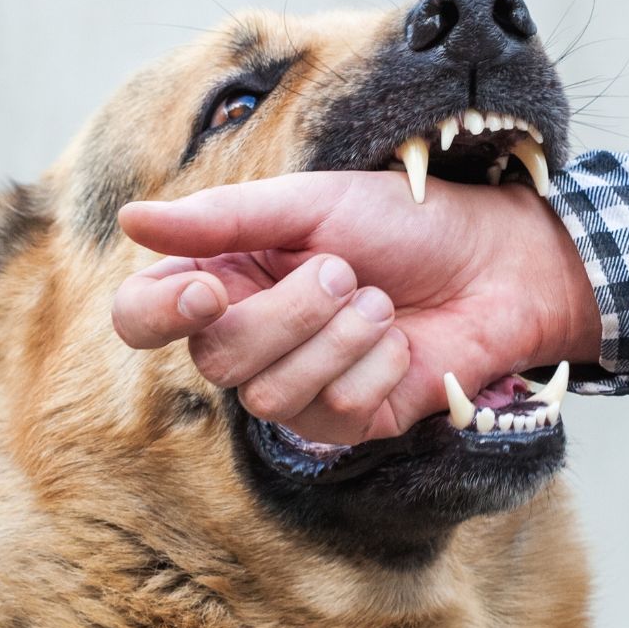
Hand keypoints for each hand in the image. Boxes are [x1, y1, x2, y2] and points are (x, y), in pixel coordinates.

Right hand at [112, 170, 599, 444]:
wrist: (497, 263)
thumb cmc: (405, 222)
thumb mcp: (311, 203)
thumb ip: (222, 218)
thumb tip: (131, 219)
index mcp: (225, 278)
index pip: (143, 317)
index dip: (159, 315)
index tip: (210, 290)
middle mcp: (249, 338)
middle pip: (215, 360)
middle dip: (287, 315)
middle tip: (345, 272)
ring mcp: (297, 387)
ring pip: (270, 396)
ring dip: (339, 340)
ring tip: (380, 304)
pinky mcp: (347, 424)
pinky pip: (333, 413)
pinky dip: (376, 368)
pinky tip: (403, 344)